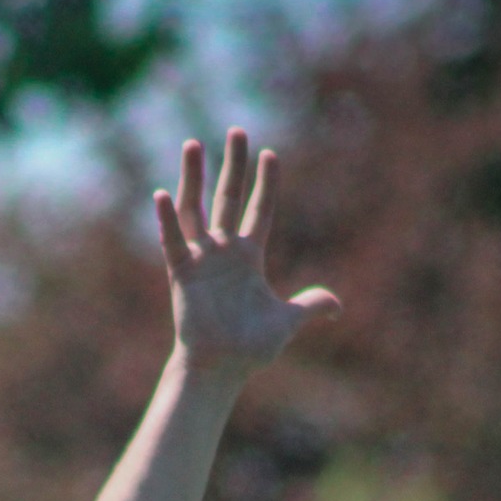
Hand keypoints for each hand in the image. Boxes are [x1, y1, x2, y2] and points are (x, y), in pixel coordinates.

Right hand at [156, 128, 339, 378]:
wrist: (220, 369)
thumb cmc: (249, 349)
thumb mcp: (286, 323)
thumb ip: (309, 306)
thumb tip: (338, 305)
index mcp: (249, 257)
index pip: (260, 210)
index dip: (266, 183)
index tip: (270, 154)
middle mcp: (224, 251)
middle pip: (228, 198)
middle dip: (233, 165)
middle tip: (236, 131)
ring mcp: (201, 259)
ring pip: (196, 209)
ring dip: (193, 177)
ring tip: (193, 143)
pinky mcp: (182, 273)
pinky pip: (172, 242)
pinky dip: (166, 219)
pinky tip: (161, 193)